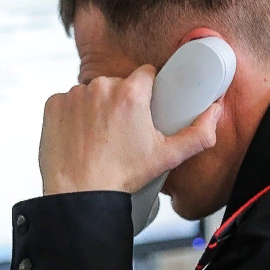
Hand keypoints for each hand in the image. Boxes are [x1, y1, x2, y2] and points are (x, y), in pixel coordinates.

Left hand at [39, 65, 222, 194]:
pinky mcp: (53, 105)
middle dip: (121, 102)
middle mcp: (101, 87)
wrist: (79, 194)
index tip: (145, 107)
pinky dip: (72, 116)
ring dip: (96, 108)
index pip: (145, 74)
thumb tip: (215, 113)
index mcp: (131, 93)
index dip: (148, 91)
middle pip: (118, 85)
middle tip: (123, 132)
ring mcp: (74, 94)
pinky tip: (79, 137)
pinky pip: (67, 103)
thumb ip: (198, 134)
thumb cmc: (121, 177)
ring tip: (99, 138)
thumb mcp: (167, 157)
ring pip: (92, 94)